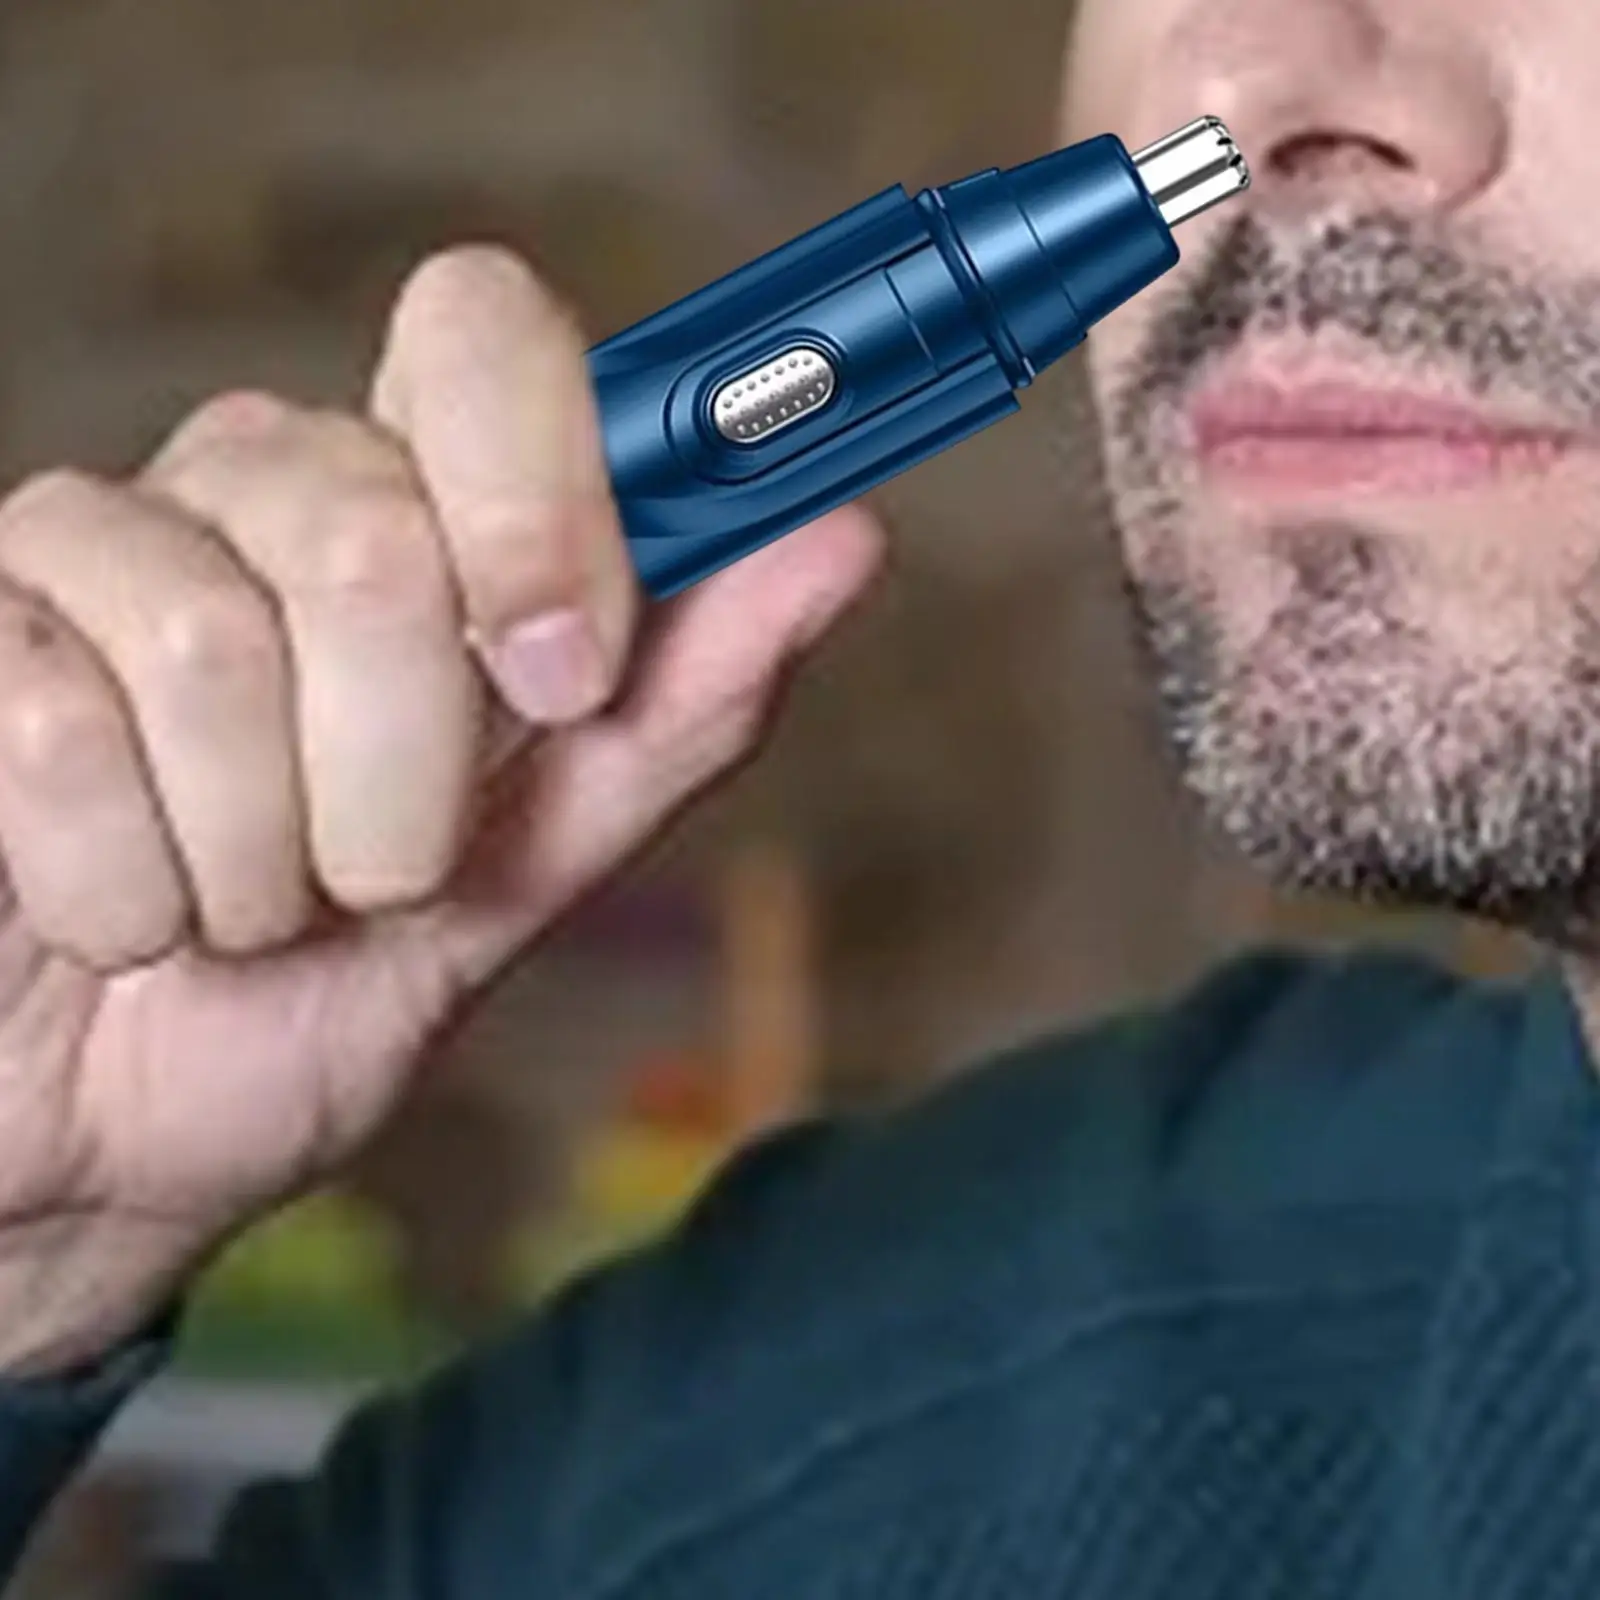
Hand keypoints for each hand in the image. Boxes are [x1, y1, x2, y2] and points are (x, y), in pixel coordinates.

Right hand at [0, 247, 883, 1374]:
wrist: (119, 1143)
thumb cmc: (323, 996)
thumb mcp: (531, 869)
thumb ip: (676, 706)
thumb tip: (841, 538)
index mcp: (416, 520)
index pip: (483, 332)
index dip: (542, 491)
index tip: (564, 670)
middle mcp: (258, 495)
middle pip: (376, 531)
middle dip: (403, 778)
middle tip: (372, 876)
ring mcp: (92, 549)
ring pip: (219, 644)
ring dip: (262, 858)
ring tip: (239, 911)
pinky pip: (63, 720)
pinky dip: (129, 886)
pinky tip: (114, 911)